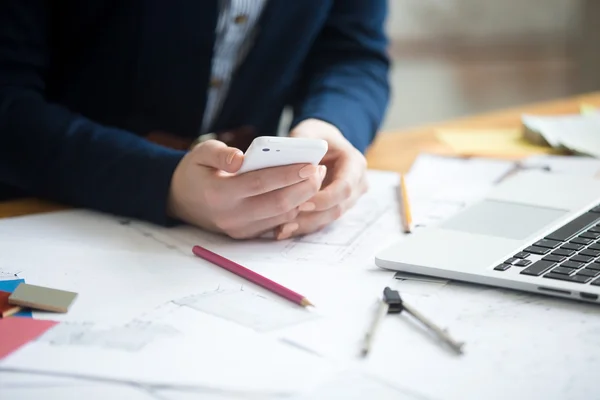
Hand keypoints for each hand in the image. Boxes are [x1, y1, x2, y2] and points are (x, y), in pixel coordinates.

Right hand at [167, 140, 325, 238]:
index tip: (310, 163)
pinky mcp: (246, 235)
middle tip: (319, 170)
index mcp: (219, 194)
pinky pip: (276, 224)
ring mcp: (239, 229)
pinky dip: (293, 208)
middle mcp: (231, 216)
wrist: (179, 200)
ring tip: (314, 178)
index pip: (260, 183)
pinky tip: (301, 192)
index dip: (288, 174)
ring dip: (303, 198)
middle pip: (278, 204)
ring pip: (282, 217)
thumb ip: (220, 153)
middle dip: (304, 187)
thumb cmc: (195, 171)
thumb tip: (240, 158)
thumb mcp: (199, 154)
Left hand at [276, 119, 367, 238]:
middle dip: (312, 216)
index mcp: (355, 163)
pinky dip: (302, 226)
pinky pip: (320, 221)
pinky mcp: (334, 208)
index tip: (302, 202)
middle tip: (286, 222)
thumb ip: (301, 141)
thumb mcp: (308, 132)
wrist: (324, 144)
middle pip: (338, 207)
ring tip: (281, 229)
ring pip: (328, 218)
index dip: (325, 198)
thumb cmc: (316, 136)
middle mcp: (357, 184)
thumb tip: (286, 154)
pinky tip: (282, 230)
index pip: (345, 187)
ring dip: (305, 225)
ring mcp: (348, 199)